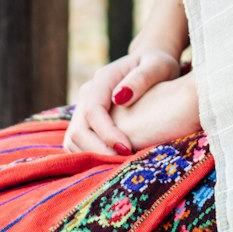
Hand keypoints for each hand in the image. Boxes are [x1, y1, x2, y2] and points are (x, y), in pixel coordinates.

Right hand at [62, 42, 182, 155]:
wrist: (151, 65)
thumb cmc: (158, 65)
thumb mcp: (157, 66)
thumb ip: (142, 78)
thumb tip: (120, 97)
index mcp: (103, 78)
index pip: (93, 110)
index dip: (107, 134)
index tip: (127, 150)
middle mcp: (88, 92)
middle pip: (79, 128)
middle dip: (98, 150)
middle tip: (123, 165)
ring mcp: (84, 106)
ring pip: (74, 139)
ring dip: (92, 156)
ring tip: (118, 166)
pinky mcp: (86, 120)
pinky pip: (79, 143)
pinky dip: (91, 156)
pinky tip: (112, 163)